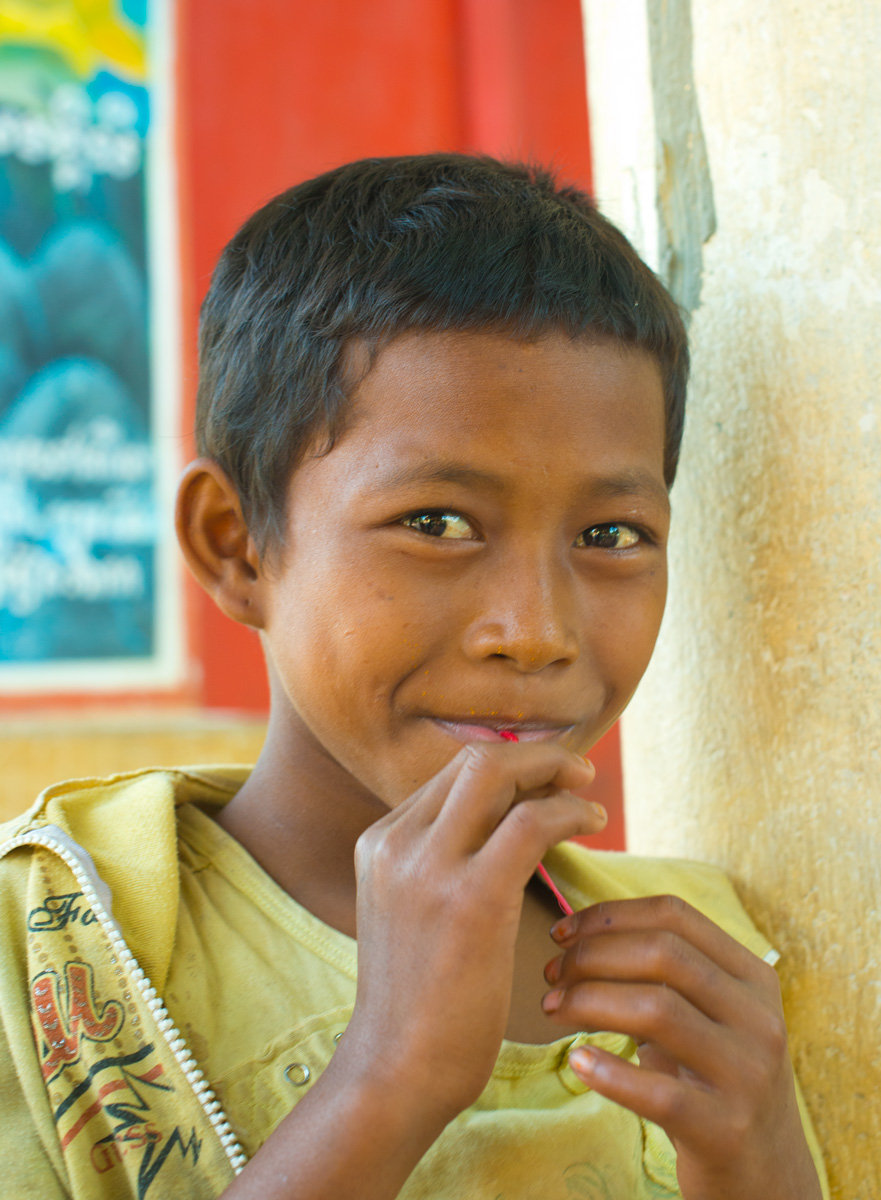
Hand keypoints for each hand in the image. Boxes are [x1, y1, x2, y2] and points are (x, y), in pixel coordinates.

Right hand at [336, 742, 604, 1126]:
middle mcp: (396, 842)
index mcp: (379, 843)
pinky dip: (568, 811)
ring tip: (589, 791)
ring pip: (497, 773)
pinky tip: (592, 822)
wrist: (396, 1071)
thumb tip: (498, 830)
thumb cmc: (418, 1003)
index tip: (545, 774)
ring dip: (554, 770)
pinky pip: (530, 822)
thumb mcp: (408, 912)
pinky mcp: (470, 897)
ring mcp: (427, 866)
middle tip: (576, 769)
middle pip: (473, 759)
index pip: (450, 774)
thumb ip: (437, 865)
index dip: (507, 763)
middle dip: (532, 753)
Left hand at [542, 896, 821, 1199]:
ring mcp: (748, 1074)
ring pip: (657, 1009)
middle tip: (552, 974)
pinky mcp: (727, 1129)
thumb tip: (577, 934)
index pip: (675, 915)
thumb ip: (660, 975)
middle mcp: (759, 1018)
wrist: (767, 1176)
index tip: (561, 932)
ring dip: (589, 1000)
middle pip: (662, 953)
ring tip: (553, 1008)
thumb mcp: (704, 1017)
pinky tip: (577, 1062)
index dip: (609, 915)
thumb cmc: (713, 1081)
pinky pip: (659, 1091)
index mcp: (753, 977)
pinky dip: (609, 1071)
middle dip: (592, 955)